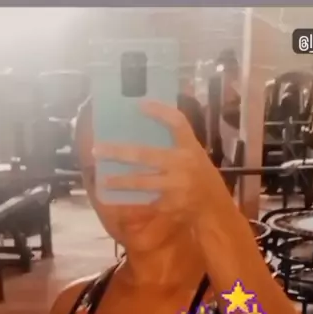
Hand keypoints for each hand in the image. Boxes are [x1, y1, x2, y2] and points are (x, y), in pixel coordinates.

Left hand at [94, 101, 230, 223]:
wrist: (215, 209)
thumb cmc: (201, 178)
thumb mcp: (195, 156)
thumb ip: (176, 146)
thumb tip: (142, 128)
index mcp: (190, 148)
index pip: (177, 123)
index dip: (160, 112)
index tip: (140, 104)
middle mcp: (183, 164)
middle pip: (145, 155)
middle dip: (119, 152)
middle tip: (98, 149)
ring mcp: (177, 186)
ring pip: (142, 182)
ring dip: (121, 182)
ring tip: (104, 180)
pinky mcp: (172, 205)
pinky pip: (148, 201)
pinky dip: (135, 201)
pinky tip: (122, 200)